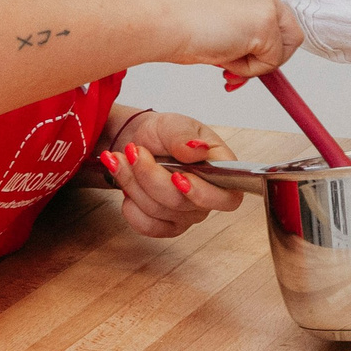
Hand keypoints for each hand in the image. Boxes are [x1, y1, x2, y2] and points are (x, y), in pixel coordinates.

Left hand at [97, 110, 244, 237]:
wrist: (141, 144)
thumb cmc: (165, 134)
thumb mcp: (174, 124)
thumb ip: (184, 137)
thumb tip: (197, 149)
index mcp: (221, 170)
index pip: (227, 198)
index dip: (203, 194)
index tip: (177, 177)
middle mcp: (208, 198)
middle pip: (180, 203)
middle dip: (149, 176)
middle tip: (134, 151)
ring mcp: (187, 214)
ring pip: (157, 211)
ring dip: (132, 182)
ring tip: (123, 158)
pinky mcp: (165, 225)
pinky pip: (146, 225)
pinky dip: (130, 204)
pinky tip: (126, 183)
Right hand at [154, 0, 299, 76]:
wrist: (154, 20)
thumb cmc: (165, 19)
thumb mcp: (203, 8)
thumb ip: (228, 18)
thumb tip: (240, 42)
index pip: (261, 6)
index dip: (250, 34)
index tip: (233, 50)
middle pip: (281, 21)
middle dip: (261, 50)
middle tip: (234, 68)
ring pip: (282, 41)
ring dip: (257, 60)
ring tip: (224, 63)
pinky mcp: (265, 21)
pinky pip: (272, 59)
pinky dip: (250, 70)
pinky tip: (223, 61)